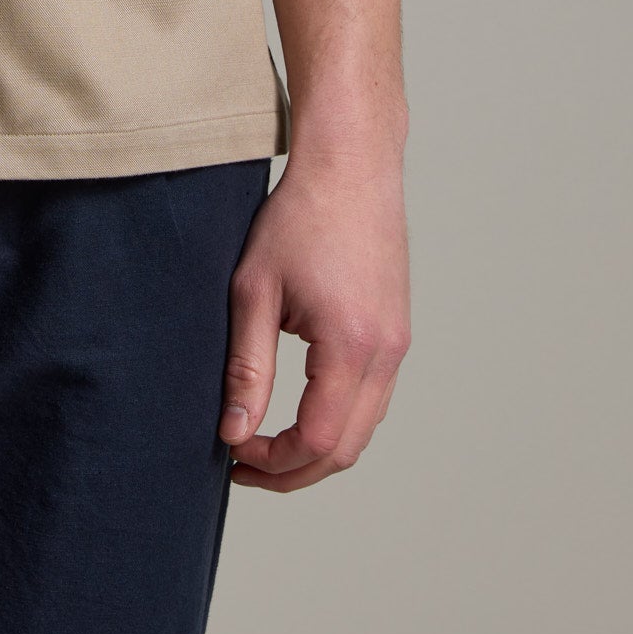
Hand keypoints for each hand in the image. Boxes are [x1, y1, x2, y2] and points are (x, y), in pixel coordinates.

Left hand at [219, 148, 409, 489]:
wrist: (352, 164)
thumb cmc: (299, 216)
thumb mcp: (254, 291)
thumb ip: (246, 368)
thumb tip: (234, 431)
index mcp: (351, 345)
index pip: (318, 440)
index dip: (274, 461)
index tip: (234, 453)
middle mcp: (386, 353)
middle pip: (347, 448)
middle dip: (295, 469)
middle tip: (245, 465)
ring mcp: (399, 343)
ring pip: (364, 428)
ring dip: (318, 449)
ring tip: (265, 443)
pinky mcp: (397, 331)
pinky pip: (373, 398)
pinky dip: (339, 419)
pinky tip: (299, 409)